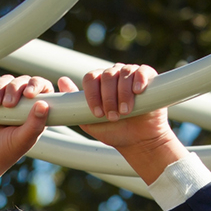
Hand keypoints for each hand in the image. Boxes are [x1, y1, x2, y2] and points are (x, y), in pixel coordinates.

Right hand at [0, 74, 52, 209]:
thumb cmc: (5, 150)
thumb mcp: (22, 139)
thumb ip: (34, 124)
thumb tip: (43, 104)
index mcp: (36, 112)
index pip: (44, 88)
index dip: (38, 85)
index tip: (29, 94)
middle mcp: (23, 102)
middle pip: (24, 81)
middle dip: (15, 88)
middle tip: (8, 105)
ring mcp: (6, 98)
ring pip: (7, 80)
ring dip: (0, 88)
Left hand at [57, 64, 187, 184]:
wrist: (138, 140)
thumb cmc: (114, 131)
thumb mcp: (89, 121)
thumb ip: (75, 103)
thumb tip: (61, 80)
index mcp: (99, 83)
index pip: (90, 78)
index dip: (92, 94)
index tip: (97, 114)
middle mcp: (114, 75)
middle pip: (107, 75)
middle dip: (108, 98)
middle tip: (113, 116)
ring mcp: (131, 75)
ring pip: (124, 73)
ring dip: (123, 94)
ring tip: (125, 112)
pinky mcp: (149, 77)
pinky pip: (142, 70)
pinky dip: (139, 79)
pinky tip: (138, 91)